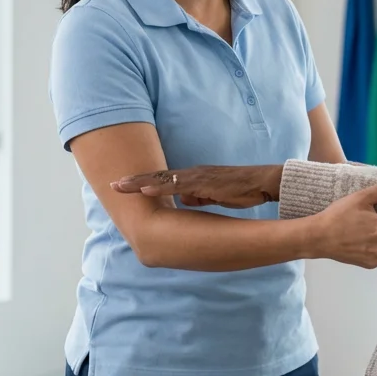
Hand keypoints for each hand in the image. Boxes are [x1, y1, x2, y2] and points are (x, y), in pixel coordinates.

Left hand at [111, 165, 282, 208]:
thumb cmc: (242, 189)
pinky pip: (178, 186)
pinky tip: (145, 191)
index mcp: (193, 178)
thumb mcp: (215, 195)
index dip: (142, 183)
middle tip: (111, 185)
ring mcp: (198, 176)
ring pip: (163, 179)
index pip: (162, 180)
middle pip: (157, 177)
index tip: (122, 187)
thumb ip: (198, 196)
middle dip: (133, 181)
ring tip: (120, 186)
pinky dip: (160, 188)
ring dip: (140, 183)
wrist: (264, 182)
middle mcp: (192, 174)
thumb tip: (183, 201)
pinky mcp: (206, 182)